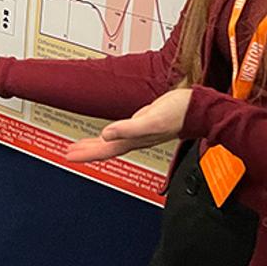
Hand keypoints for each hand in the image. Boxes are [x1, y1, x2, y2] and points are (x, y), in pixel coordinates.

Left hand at [63, 88, 191, 162]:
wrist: (198, 109)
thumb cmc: (179, 114)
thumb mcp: (151, 119)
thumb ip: (129, 128)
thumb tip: (106, 134)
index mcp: (134, 140)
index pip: (104, 150)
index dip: (86, 154)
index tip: (69, 156)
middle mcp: (135, 139)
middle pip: (105, 149)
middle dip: (86, 152)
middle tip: (68, 153)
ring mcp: (139, 133)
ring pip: (111, 143)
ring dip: (95, 145)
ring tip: (79, 146)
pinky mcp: (144, 124)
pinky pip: (121, 133)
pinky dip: (109, 135)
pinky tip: (106, 133)